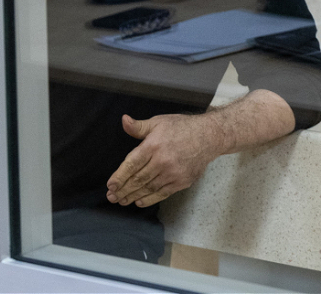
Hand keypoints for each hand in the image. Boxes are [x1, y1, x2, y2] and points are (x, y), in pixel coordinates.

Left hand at [106, 113, 223, 207]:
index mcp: (154, 145)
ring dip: (133, 196)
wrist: (209, 137)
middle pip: (138, 179)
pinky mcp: (182, 181)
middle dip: (123, 190)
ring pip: (148, 188)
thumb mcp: (159, 122)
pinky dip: (149, 199)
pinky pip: (162, 193)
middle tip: (111, 197)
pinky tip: (139, 201)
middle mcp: (162, 161)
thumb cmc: (182, 128)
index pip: (132, 164)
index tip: (110, 185)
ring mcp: (173, 173)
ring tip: (122, 201)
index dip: (119, 176)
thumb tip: (124, 120)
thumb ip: (139, 126)